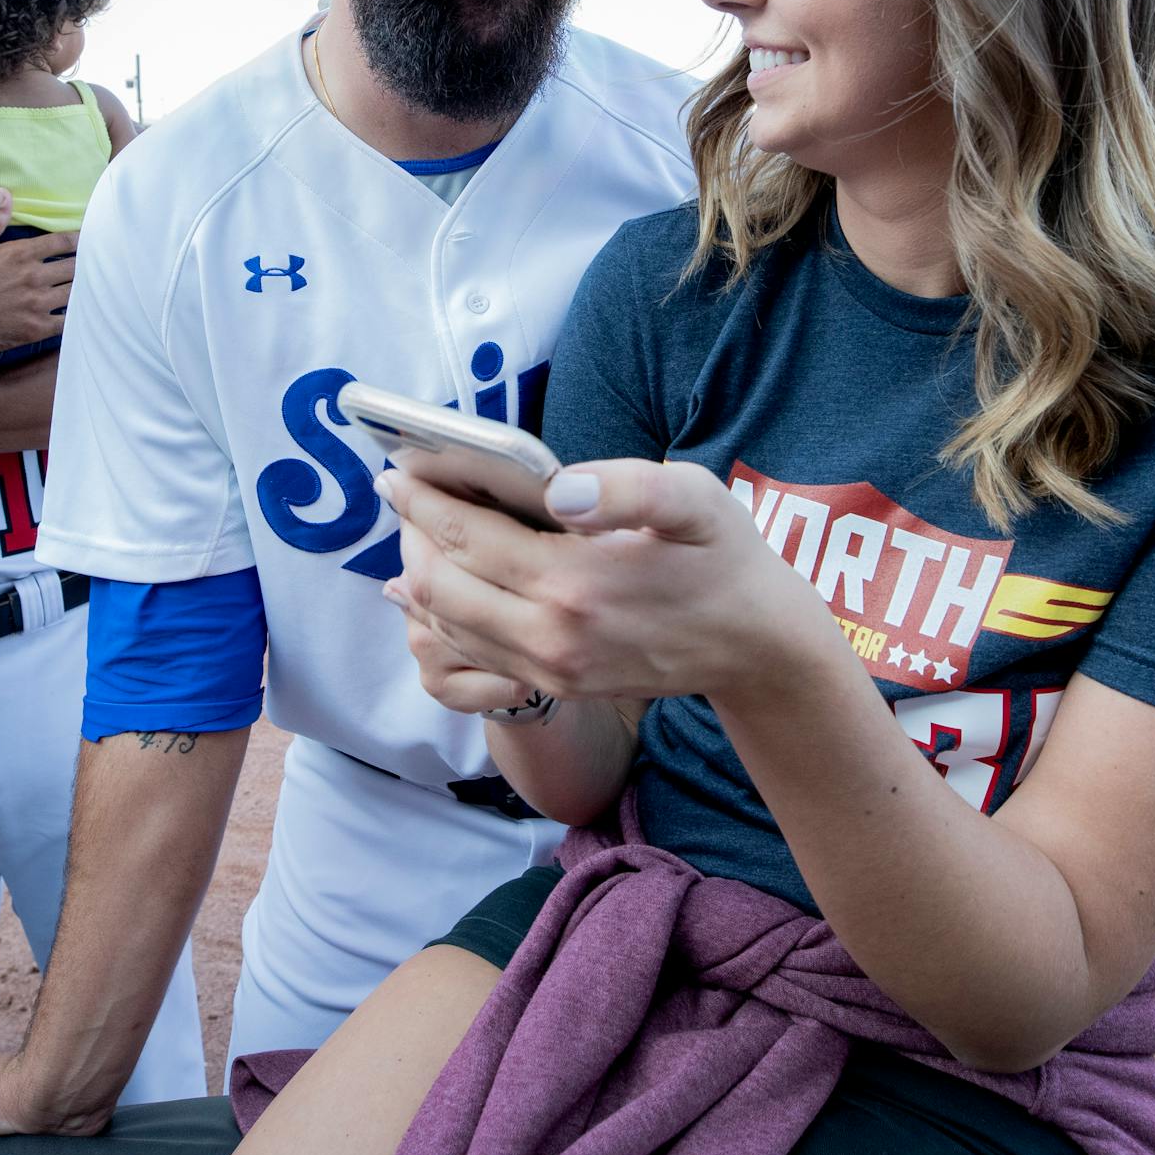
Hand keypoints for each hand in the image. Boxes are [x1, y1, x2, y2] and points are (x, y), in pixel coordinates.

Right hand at [0, 188, 78, 358]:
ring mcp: (35, 305)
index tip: (88, 240)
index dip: (79, 240)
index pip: (63, 242)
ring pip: (75, 293)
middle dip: (84, 265)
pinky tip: (78, 314)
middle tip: (96, 265)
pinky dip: (74, 317)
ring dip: (81, 289)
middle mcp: (32, 277)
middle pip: (75, 267)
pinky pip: (67, 322)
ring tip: (91, 288)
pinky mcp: (34, 330)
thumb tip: (5, 192)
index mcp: (18, 254)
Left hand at [378, 460, 846, 705]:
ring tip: (421, 528)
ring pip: (445, 625)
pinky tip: (440, 584)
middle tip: (407, 493)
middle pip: (438, 586)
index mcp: (576, 584)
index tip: (397, 467)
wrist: (757, 645)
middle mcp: (551, 637)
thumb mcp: (696, 499)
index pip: (466, 537)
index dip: (424, 499)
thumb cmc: (724, 556)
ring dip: (422, 574)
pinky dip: (442, 615)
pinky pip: (471, 654)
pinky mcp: (555, 687)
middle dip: (412, 535)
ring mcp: (550, 670)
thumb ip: (628, 486)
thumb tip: (560, 486)